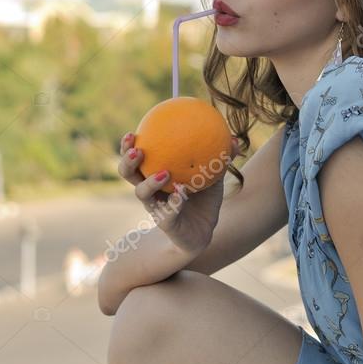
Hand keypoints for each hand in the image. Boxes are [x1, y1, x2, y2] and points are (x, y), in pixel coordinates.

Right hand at [117, 131, 238, 255]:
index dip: (128, 146)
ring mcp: (156, 208)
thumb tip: (235, 139)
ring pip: (142, 194)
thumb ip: (221, 158)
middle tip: (137, 149)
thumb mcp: (213, 176)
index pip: (136, 158)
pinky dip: (174, 203)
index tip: (131, 132)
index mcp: (154, 176)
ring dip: (150, 182)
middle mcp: (150, 192)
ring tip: (164, 172)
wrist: (203, 231)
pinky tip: (181, 193)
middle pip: (128, 175)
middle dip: (127, 161)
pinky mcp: (167, 223)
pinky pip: (168, 213)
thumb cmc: (203, 199)